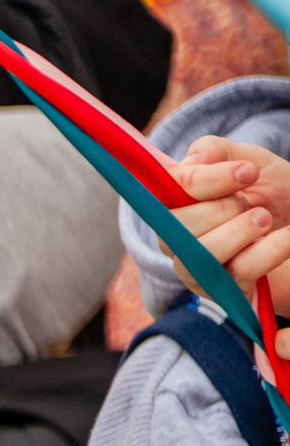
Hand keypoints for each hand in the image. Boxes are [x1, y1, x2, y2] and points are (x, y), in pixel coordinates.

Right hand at [168, 139, 289, 330]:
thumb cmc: (275, 197)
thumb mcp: (250, 163)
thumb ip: (216, 152)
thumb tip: (191, 161)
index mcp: (176, 206)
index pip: (168, 192)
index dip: (204, 180)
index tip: (247, 172)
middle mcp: (177, 240)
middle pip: (177, 227)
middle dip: (223, 208)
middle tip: (252, 204)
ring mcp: (196, 271)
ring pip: (202, 253)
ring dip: (243, 230)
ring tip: (266, 219)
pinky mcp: (223, 293)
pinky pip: (239, 271)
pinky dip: (271, 249)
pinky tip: (286, 238)